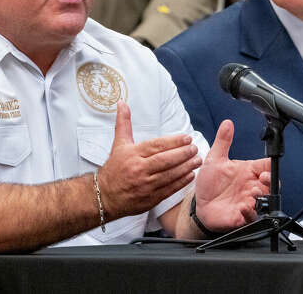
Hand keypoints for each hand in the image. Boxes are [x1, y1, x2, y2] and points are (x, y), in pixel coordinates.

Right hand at [97, 101, 201, 218]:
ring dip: (186, 167)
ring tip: (197, 160)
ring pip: (169, 175)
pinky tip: (191, 175)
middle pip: (165, 160)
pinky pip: (169, 189)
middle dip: (182, 154)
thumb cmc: (114, 169)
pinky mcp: (150, 198)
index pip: (156, 146)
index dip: (173, 141)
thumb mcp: (118, 144)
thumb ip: (124, 123)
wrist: (105, 196)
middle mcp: (139, 169)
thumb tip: (122, 103)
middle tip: (194, 148)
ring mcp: (145, 185)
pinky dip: (181, 182)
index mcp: (132, 154)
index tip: (186, 138)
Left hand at [194, 119, 270, 231]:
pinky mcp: (242, 216)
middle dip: (270, 183)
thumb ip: (223, 142)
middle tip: (261, 179)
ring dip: (261, 198)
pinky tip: (243, 208)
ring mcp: (248, 202)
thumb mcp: (214, 160)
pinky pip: (252, 217)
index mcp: (248, 172)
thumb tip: (227, 123)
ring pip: (265, 202)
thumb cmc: (210, 184)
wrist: (200, 205)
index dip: (271, 167)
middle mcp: (251, 187)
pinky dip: (249, 213)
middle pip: (271, 184)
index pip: (267, 167)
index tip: (265, 168)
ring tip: (254, 193)